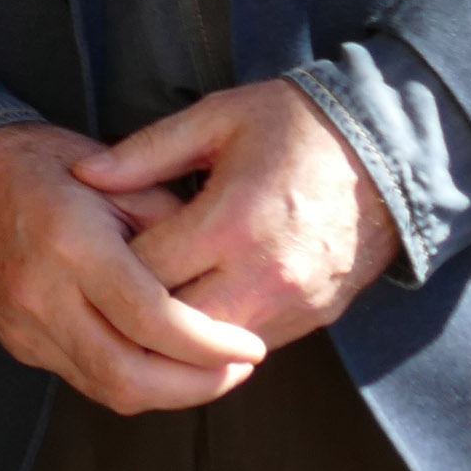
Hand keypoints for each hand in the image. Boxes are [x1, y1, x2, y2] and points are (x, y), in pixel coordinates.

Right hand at [0, 122, 267, 414]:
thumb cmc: (41, 166)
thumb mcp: (117, 177)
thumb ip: (171, 228)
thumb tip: (222, 277)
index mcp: (73, 245)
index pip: (153, 320)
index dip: (210, 345)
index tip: (250, 347)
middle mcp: (43, 295)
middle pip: (129, 377)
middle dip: (196, 387)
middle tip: (237, 369)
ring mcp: (24, 326)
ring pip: (107, 389)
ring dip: (167, 391)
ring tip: (208, 368)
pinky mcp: (17, 343)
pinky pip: (84, 378)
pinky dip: (130, 377)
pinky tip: (159, 357)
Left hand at [75, 80, 400, 349]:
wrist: (388, 150)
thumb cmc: (295, 125)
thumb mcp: (216, 118)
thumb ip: (144, 152)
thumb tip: (83, 173)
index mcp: (231, 222)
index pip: (148, 273)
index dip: (111, 269)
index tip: (92, 255)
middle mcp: (263, 275)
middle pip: (174, 328)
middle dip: (135, 316)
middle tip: (106, 295)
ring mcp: (292, 304)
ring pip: (211, 352)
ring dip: (175, 337)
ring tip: (141, 309)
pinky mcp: (313, 319)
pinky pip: (249, 346)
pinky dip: (216, 339)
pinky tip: (192, 311)